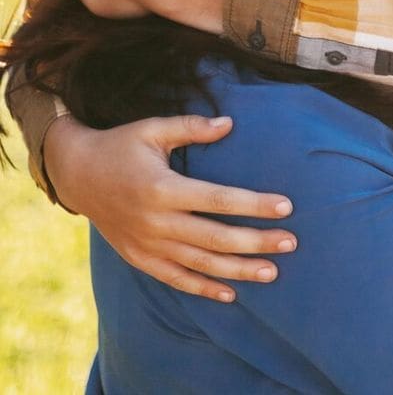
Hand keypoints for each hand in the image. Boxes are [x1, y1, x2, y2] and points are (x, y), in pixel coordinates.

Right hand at [45, 114, 296, 301]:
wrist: (76, 175)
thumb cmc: (121, 147)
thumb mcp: (153, 129)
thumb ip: (191, 128)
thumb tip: (229, 123)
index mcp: (162, 189)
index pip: (218, 200)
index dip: (253, 205)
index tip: (286, 207)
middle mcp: (155, 222)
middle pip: (215, 238)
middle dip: (256, 242)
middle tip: (291, 243)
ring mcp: (146, 245)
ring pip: (199, 264)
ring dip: (237, 270)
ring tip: (272, 272)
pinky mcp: (138, 258)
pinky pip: (174, 279)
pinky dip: (202, 288)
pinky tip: (229, 294)